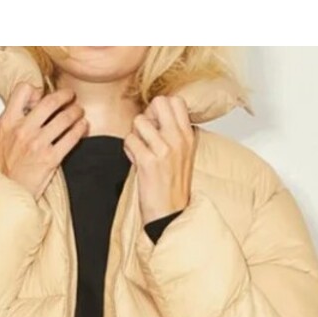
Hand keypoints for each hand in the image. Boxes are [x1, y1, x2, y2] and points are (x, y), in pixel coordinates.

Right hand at [0, 82, 86, 198]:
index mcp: (8, 121)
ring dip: (76, 111)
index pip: (23, 89)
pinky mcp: (50, 159)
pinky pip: (71, 138)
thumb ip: (14, 119)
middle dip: (65, 95)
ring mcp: (37, 144)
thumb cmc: (2, 168)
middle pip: (50, 101)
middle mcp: (23, 130)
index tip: (42, 94)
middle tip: (71, 95)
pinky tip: (83, 126)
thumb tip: (31, 105)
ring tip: (79, 111)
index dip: (36, 89)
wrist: (4, 194)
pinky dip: (80, 129)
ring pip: (64, 118)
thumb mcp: (0, 137)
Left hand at [124, 94, 195, 223]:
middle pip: (158, 102)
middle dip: (147, 114)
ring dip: (135, 135)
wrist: (170, 215)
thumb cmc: (172, 187)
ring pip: (139, 121)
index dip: (160, 108)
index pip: (176, 101)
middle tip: (146, 134)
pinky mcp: (148, 162)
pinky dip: (128, 150)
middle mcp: (178, 139)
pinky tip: (136, 162)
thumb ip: (173, 133)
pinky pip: (129, 140)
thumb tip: (155, 114)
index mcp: (188, 136)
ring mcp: (164, 150)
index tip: (157, 124)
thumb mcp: (182, 155)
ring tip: (141, 151)